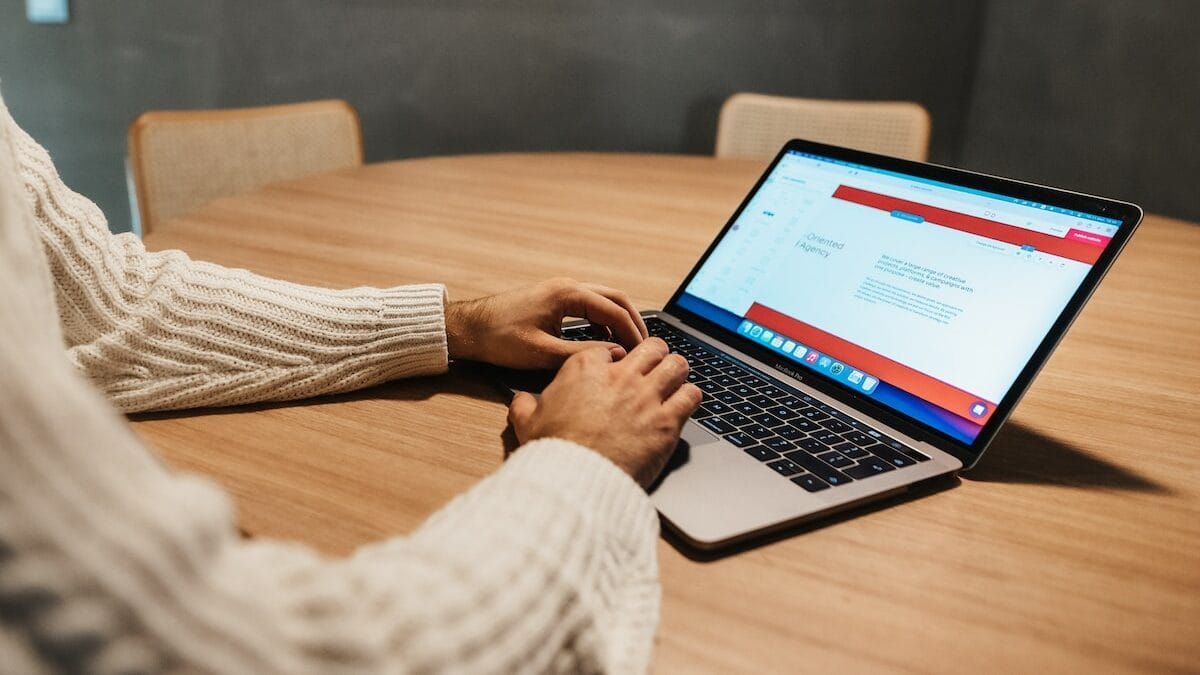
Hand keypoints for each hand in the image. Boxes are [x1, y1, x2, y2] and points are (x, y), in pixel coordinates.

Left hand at [445, 278, 648, 368]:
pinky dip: (602, 323)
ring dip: (618, 322)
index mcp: (567, 294)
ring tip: (628, 348)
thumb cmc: (498, 338)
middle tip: (645, 347)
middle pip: (615, 299)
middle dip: (632, 323)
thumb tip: (614, 357)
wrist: (468, 328)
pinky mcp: (554, 301)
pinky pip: (588, 307)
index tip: (644, 353)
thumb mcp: (542, 352)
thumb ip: (581, 354)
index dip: (633, 333)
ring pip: (602, 301)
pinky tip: (603, 344)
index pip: (614, 310)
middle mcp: (567, 287)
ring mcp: (560, 291)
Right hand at [507, 338, 701, 488]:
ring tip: (674, 382)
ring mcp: (647, 396)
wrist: (575, 480)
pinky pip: (692, 395)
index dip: (615, 360)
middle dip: (654, 356)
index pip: (610, 348)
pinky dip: (690, 397)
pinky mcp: (667, 421)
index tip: (617, 371)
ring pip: (677, 364)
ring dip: (676, 372)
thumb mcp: (527, 423)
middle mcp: (621, 376)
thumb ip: (524, 405)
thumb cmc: (552, 451)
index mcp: (586, 368)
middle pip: (651, 347)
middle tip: (653, 369)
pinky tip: (684, 405)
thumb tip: (521, 400)